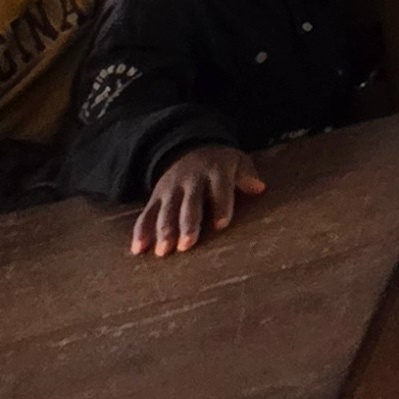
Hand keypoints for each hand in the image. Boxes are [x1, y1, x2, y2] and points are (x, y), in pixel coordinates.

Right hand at [132, 145, 264, 255]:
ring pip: (166, 211)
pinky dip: (140, 231)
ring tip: (163, 251)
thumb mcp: (238, 161)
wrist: (189, 147)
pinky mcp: (156, 197)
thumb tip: (259, 188)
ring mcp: (171, 189)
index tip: (221, 224)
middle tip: (186, 245)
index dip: (221, 206)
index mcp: (215, 171)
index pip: (219, 189)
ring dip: (164, 231)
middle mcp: (191, 180)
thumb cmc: (220, 163)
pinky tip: (138, 250)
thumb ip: (247, 175)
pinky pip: (146, 214)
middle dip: (187, 224)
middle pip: (189, 203)